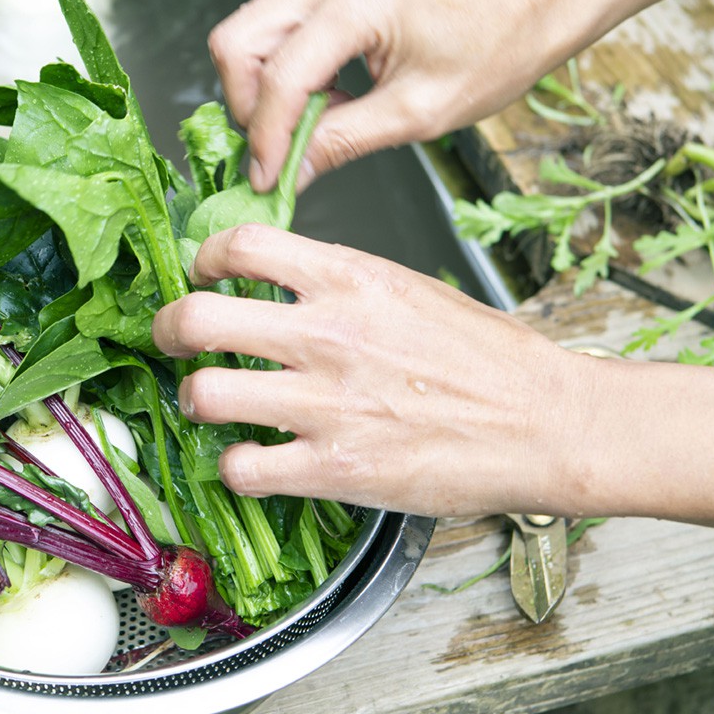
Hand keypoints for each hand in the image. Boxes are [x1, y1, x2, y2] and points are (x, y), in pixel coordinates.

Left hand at [151, 224, 585, 517]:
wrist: (545, 423)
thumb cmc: (491, 359)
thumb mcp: (412, 290)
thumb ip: (341, 285)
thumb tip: (281, 286)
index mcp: (349, 277)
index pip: (240, 244)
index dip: (204, 261)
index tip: (203, 276)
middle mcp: (325, 334)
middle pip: (196, 318)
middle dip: (168, 330)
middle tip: (172, 340)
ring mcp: (324, 404)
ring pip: (204, 394)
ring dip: (198, 399)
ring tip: (213, 404)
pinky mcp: (333, 468)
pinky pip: (240, 468)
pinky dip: (235, 466)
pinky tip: (254, 460)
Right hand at [207, 0, 575, 190]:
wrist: (527, 3)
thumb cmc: (493, 50)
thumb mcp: (417, 114)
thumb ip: (341, 143)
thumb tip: (287, 175)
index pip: (280, 77)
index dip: (267, 138)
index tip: (268, 180)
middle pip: (238, 43)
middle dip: (250, 107)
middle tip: (284, 151)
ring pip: (248, 34)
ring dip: (265, 91)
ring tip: (317, 122)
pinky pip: (274, 27)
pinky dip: (284, 71)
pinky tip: (327, 97)